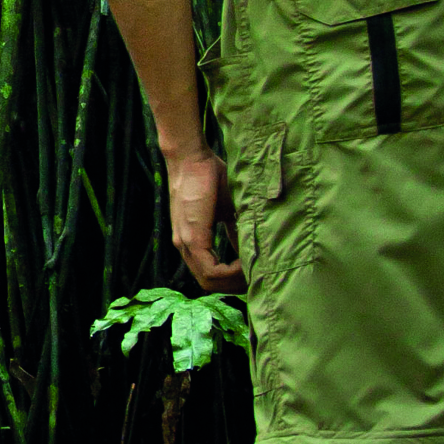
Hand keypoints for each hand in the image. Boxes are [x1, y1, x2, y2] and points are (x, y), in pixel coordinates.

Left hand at [165, 144, 243, 293]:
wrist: (192, 157)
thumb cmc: (211, 178)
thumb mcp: (229, 211)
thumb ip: (237, 232)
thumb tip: (253, 253)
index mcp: (193, 242)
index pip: (210, 276)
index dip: (232, 281)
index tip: (254, 275)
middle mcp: (185, 247)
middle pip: (209, 284)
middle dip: (235, 286)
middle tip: (258, 279)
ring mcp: (185, 243)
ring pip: (208, 280)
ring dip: (235, 281)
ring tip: (255, 271)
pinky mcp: (191, 237)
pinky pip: (211, 269)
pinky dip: (231, 271)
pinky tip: (247, 263)